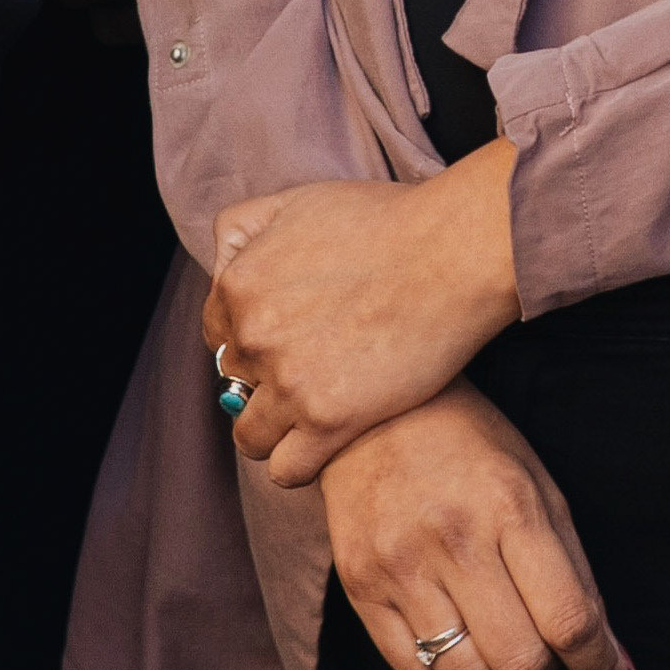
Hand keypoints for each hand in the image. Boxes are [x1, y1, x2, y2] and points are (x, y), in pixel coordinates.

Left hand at [207, 144, 522, 487]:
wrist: (453, 251)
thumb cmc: (388, 221)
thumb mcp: (298, 200)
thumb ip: (245, 229)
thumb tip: (222, 266)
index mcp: (238, 285)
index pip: (217, 334)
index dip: (251, 338)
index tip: (286, 340)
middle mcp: (253, 337)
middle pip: (235, 383)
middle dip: (265, 380)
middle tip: (312, 370)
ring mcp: (289, 383)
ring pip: (251, 436)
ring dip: (275, 430)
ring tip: (312, 416)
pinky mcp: (330, 422)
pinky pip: (287, 470)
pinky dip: (300, 463)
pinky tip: (328, 442)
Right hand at [320, 389, 630, 669]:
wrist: (371, 412)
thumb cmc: (470, 447)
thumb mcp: (538, 488)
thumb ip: (578, 575)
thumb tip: (613, 661)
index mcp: (510, 506)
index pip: (567, 619)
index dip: (594, 658)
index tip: (598, 663)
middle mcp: (453, 539)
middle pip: (519, 660)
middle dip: (543, 662)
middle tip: (537, 632)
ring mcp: (399, 565)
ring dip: (491, 667)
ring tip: (488, 626)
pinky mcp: (358, 586)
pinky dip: (440, 663)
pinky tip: (445, 620)